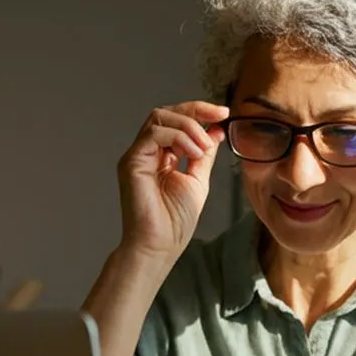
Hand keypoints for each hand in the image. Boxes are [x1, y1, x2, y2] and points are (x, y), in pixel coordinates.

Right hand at [117, 101, 228, 258]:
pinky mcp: (131, 161)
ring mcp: (137, 156)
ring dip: (188, 127)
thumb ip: (204, 155)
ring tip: (203, 149)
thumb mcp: (198, 180)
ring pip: (159, 118)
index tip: (223, 113)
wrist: (160, 245)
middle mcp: (146, 152)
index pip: (176, 121)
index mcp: (161, 156)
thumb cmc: (175, 222)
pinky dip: (178, 137)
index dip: (199, 112)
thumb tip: (215, 131)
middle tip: (219, 118)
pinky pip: (154, 134)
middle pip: (166, 113)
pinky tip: (192, 154)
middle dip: (195, 111)